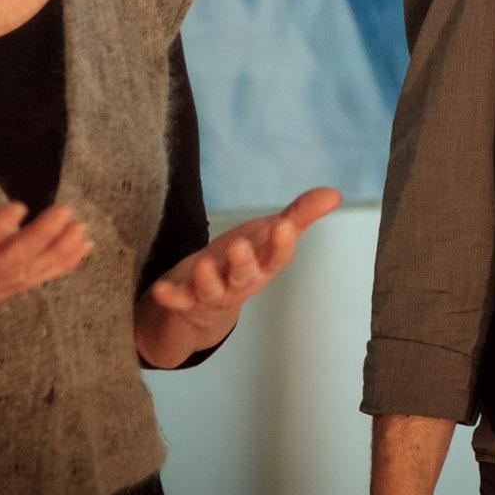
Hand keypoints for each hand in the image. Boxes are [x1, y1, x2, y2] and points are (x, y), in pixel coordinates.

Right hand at [0, 165, 90, 347]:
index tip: (19, 206)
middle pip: (11, 261)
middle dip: (41, 237)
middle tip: (65, 211)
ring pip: (31, 272)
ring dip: (59, 250)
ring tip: (82, 226)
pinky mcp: (2, 294)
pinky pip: (37, 280)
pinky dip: (62, 263)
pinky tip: (84, 244)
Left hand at [146, 186, 342, 326]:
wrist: (208, 301)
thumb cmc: (246, 259)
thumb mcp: (270, 234)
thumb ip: (300, 214)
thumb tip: (335, 193)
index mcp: (263, 265)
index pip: (278, 256)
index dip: (282, 243)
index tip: (284, 226)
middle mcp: (241, 282)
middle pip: (245, 278)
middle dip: (243, 264)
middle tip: (239, 246)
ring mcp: (213, 293)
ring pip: (212, 291)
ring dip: (208, 280)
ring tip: (204, 265)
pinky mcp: (186, 300)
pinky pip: (177, 301)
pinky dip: (169, 297)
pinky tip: (160, 290)